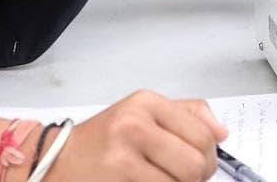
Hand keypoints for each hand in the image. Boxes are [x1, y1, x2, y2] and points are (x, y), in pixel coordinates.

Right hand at [50, 90, 227, 180]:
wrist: (55, 160)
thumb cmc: (101, 141)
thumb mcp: (141, 114)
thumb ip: (185, 115)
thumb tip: (220, 132)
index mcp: (146, 103)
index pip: (203, 134)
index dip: (210, 156)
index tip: (201, 162)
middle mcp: (134, 124)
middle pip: (196, 164)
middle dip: (198, 178)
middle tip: (184, 178)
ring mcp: (122, 155)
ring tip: (163, 180)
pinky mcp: (115, 179)